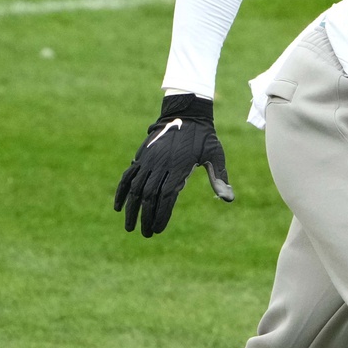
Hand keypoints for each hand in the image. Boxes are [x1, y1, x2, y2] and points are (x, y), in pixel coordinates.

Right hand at [114, 94, 233, 237]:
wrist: (186, 113)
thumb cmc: (204, 137)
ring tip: (129, 227)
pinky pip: (127, 176)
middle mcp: (160, 165)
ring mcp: (148, 161)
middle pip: (148, 196)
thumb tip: (228, 199)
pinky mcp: (141, 157)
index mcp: (178, 167)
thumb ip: (219, 177)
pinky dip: (121, 191)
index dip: (161, 214)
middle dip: (146, 217)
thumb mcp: (215, 154)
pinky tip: (118, 206)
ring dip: (131, 209)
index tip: (158, 229)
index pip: (166, 197)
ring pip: (135, 188)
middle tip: (146, 234)